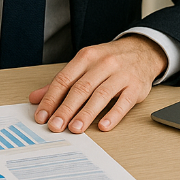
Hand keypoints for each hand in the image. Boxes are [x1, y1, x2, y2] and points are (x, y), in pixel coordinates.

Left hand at [28, 35, 166, 133]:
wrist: (143, 50)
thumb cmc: (109, 60)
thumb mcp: (85, 64)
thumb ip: (62, 82)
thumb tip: (36, 98)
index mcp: (86, 57)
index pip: (64, 79)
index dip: (51, 99)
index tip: (42, 116)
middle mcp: (103, 64)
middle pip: (81, 88)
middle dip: (65, 109)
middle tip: (55, 126)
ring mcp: (121, 75)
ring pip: (100, 95)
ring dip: (86, 113)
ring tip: (75, 129)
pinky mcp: (136, 87)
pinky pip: (124, 102)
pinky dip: (113, 115)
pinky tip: (103, 126)